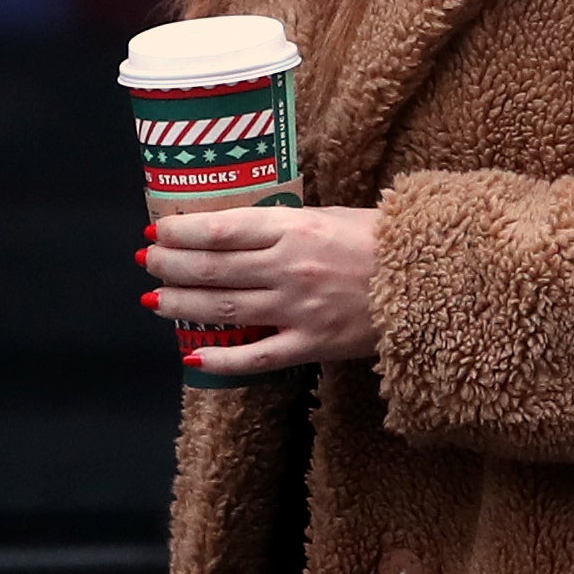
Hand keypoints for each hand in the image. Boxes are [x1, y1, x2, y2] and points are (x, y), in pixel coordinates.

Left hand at [143, 205, 381, 377]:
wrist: (426, 281)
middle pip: (213, 270)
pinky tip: (192, 357)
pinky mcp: (311, 345)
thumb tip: (235, 228)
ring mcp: (297, 309)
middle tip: (147, 262)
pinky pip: (255, 356)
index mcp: (294, 227)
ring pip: (224, 310)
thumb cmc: (379, 239)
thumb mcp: (328, 214)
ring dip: (182, 306)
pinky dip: (220, 359)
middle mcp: (288, 267)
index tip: (158, 229)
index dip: (183, 232)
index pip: (223, 229)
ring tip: (154, 302)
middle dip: (171, 266)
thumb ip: (283, 224)